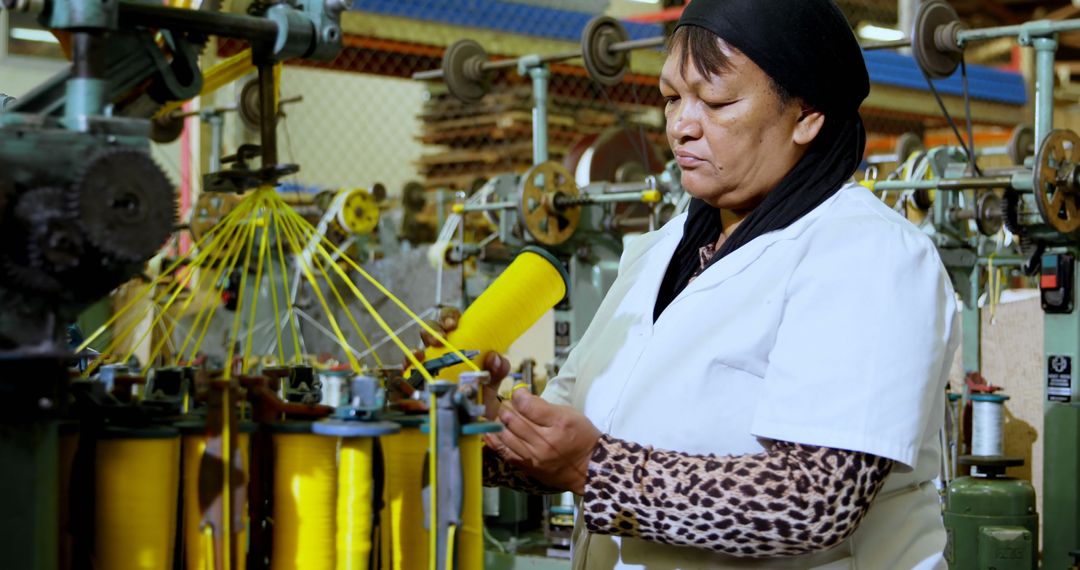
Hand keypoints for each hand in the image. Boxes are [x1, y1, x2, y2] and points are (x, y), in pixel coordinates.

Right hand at [411, 306, 510, 419]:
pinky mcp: (415, 383)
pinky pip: (405, 373)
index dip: (449, 317)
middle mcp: (439, 351)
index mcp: (458, 343)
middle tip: (439, 339)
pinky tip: (410, 369)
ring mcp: (426, 366)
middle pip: (430, 330)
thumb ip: (498, 370)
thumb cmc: (479, 398)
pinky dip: (405, 369)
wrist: (471, 423)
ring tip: (421, 355)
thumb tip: (495, 357)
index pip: (450, 321)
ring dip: (416, 349)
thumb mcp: (491, 384)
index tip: (452, 325)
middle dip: (432, 330)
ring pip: (415, 349)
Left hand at [484, 386, 600, 494]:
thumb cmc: (581, 437)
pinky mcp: (527, 467)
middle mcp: (545, 442)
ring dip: (498, 422)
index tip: (517, 392)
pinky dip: (494, 440)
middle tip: (506, 403)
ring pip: (506, 435)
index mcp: (559, 423)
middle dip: (506, 408)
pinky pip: (504, 452)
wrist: (588, 468)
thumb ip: (545, 406)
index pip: (529, 406)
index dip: (518, 396)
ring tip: (500, 416)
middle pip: (514, 420)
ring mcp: (534, 457)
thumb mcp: (570, 414)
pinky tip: (489, 431)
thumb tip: (522, 397)